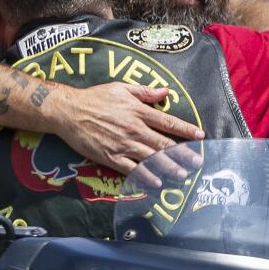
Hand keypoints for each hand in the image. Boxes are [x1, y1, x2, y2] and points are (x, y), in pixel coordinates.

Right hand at [44, 83, 204, 177]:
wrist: (69, 111)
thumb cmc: (94, 98)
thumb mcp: (120, 88)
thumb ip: (144, 92)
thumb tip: (166, 91)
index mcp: (138, 111)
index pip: (167, 121)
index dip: (185, 130)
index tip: (200, 136)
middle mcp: (134, 129)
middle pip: (164, 144)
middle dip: (183, 154)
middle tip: (197, 162)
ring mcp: (123, 144)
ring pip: (151, 158)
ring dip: (168, 167)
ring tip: (182, 175)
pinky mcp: (110, 157)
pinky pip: (131, 169)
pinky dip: (145, 176)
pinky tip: (156, 181)